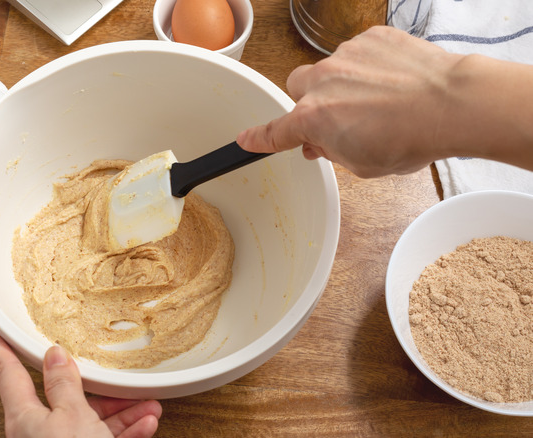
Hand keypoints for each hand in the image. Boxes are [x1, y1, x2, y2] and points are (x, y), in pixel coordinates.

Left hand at [0, 327, 161, 437]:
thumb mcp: (72, 418)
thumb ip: (64, 386)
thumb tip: (55, 357)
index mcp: (25, 418)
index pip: (8, 373)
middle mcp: (40, 434)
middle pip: (65, 398)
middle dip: (98, 388)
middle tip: (114, 376)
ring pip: (91, 421)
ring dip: (121, 411)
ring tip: (147, 403)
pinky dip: (126, 432)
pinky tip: (145, 424)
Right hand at [237, 26, 462, 177]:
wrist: (451, 104)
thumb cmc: (410, 139)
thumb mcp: (363, 164)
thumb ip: (333, 151)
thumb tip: (320, 142)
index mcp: (313, 120)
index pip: (275, 132)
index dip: (258, 139)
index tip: (246, 140)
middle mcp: (321, 83)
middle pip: (298, 87)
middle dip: (311, 101)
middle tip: (339, 117)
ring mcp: (346, 55)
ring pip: (330, 69)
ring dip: (344, 83)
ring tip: (379, 100)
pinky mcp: (372, 37)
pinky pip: (359, 52)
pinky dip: (369, 66)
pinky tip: (392, 82)